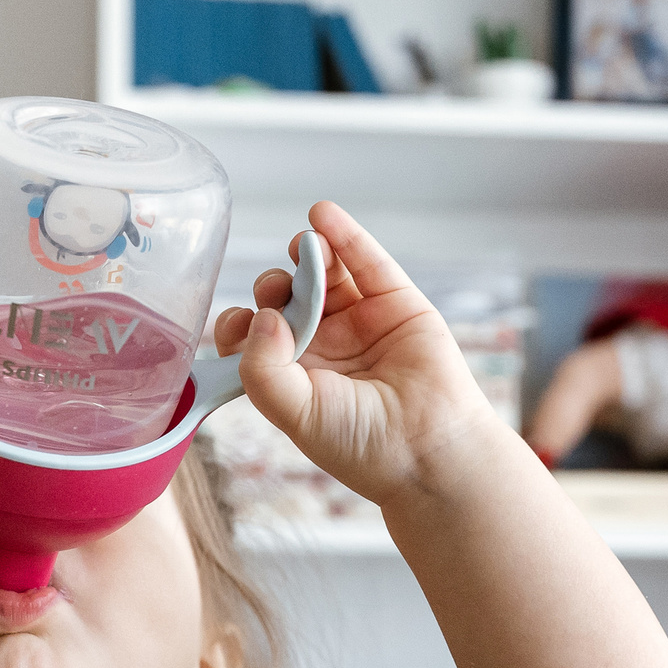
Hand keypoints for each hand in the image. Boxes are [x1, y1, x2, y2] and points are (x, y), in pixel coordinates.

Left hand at [212, 201, 509, 505]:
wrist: (428, 452)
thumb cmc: (361, 445)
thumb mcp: (295, 413)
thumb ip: (264, 368)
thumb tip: (262, 314)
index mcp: (293, 376)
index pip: (254, 336)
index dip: (241, 323)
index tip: (240, 321)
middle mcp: (324, 346)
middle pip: (284, 298)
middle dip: (273, 288)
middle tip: (278, 293)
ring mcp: (360, 321)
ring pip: (324, 273)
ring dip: (305, 255)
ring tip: (302, 250)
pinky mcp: (396, 302)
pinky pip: (366, 260)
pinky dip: (343, 234)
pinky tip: (322, 215)